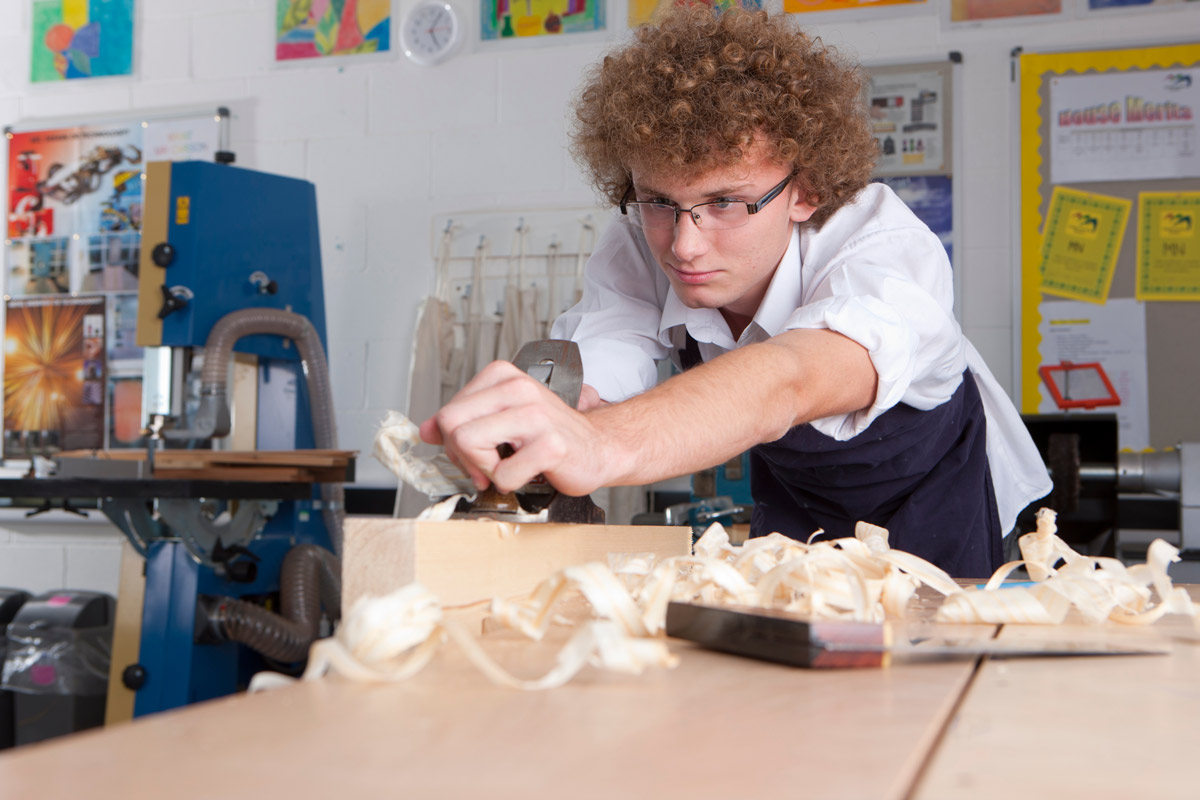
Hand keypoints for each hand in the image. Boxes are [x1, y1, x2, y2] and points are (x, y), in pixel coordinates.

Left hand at [419, 362, 615, 495]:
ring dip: (486, 469)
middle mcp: (518, 388)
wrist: (599, 448)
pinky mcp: (550, 444)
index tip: (476, 451)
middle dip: (463, 454)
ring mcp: (535, 415)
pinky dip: (512, 483)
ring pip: (469, 444)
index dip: (453, 439)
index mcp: (502, 376)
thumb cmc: (550, 436)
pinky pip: (503, 475)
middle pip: (451, 424)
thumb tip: (425, 430)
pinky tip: (531, 472)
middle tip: (487, 465)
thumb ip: (462, 421)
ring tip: (509, 467)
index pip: (447, 410)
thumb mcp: (500, 419)